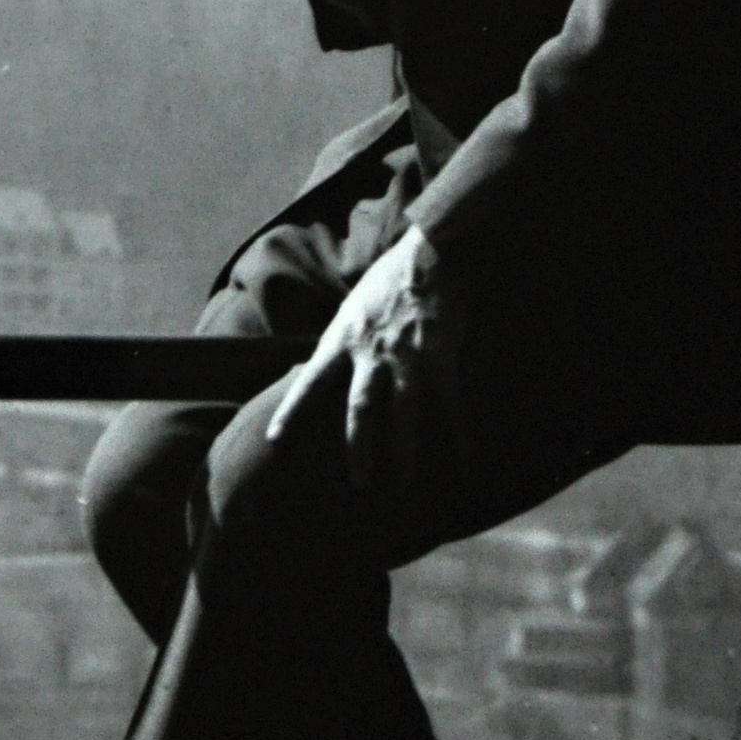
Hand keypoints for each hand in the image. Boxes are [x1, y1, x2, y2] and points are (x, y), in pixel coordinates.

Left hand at [266, 226, 462, 493]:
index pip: (310, 382)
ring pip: (403, 414)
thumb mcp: (350, 309)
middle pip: (360, 410)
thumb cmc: (387, 281)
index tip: (275, 440)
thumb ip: (338, 342)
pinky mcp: (441, 355)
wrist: (430, 255)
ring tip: (405, 483)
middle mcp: (371, 352)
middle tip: (360, 484)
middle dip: (359, 450)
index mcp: (342, 339)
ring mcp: (407, 356)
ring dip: (404, 453)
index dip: (292, 412)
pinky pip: (449, 402)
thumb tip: (317, 368)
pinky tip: (466, 455)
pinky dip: (459, 431)